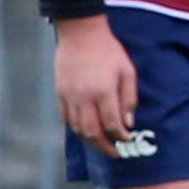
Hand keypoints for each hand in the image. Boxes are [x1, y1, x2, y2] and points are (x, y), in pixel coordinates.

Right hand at [52, 16, 139, 154]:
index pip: (112, 124)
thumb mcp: (127, 71)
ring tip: (102, 144)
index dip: (121, 136)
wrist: (80, 35)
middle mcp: (84, 98)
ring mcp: (69, 97)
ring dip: (90, 141)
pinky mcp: (60, 94)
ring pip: (78, 128)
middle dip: (105, 146)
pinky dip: (77, 129)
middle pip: (92, 132)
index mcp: (103, 91)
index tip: (128, 141)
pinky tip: (86, 131)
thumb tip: (129, 123)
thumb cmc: (109, 51)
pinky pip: (67, 119)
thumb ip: (129, 98)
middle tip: (116, 153)